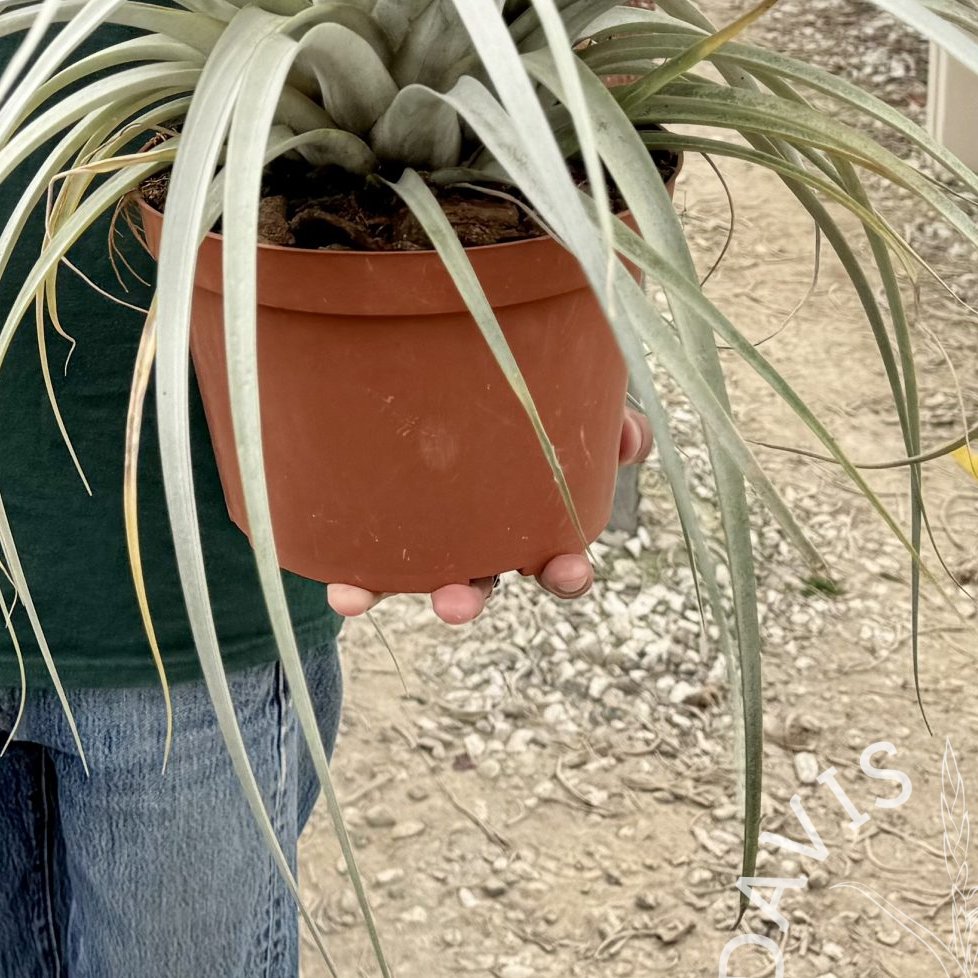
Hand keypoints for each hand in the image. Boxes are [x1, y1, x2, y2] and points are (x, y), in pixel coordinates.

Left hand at [327, 405, 653, 625]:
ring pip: (419, 578)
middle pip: (478, 582)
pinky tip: (344, 590)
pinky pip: (366, 563)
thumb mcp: (562, 397)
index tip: (567, 572)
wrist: (422, 372)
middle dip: (467, 599)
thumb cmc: (512, 394)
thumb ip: (604, 415)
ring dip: (394, 591)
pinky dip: (356, 584)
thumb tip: (634, 440)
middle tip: (456, 606)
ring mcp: (426, 536)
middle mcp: (475, 538)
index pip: (553, 557)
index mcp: (526, 518)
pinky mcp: (376, 527)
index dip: (564, 572)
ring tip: (369, 598)